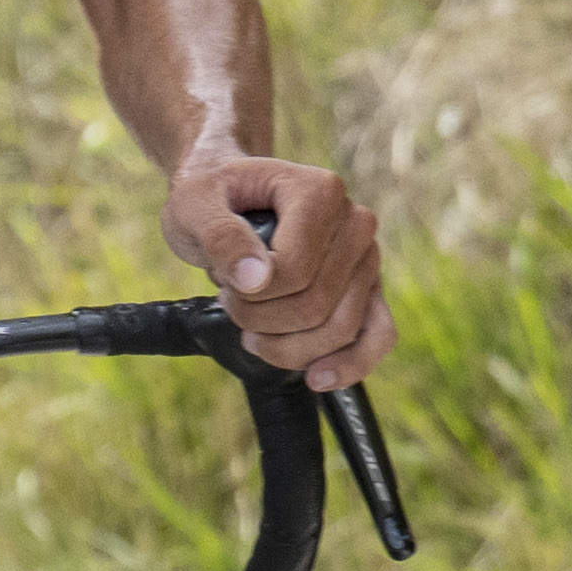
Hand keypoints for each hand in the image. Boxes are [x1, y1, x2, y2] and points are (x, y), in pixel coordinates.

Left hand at [167, 153, 388, 390]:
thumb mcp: (193, 205)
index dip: (252, 295)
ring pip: (342, 329)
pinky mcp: (367, 288)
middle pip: (317, 304)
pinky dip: (350, 364)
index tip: (225, 283)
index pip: (295, 271)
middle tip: (231, 303)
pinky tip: (316, 378)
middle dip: (262, 321)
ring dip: (287, 346)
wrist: (227, 196)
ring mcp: (366, 258)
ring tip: (252, 329)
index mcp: (321, 192)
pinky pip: (378, 335)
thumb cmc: (210, 196)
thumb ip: (220, 237)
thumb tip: (257, 281)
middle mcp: (355, 222)